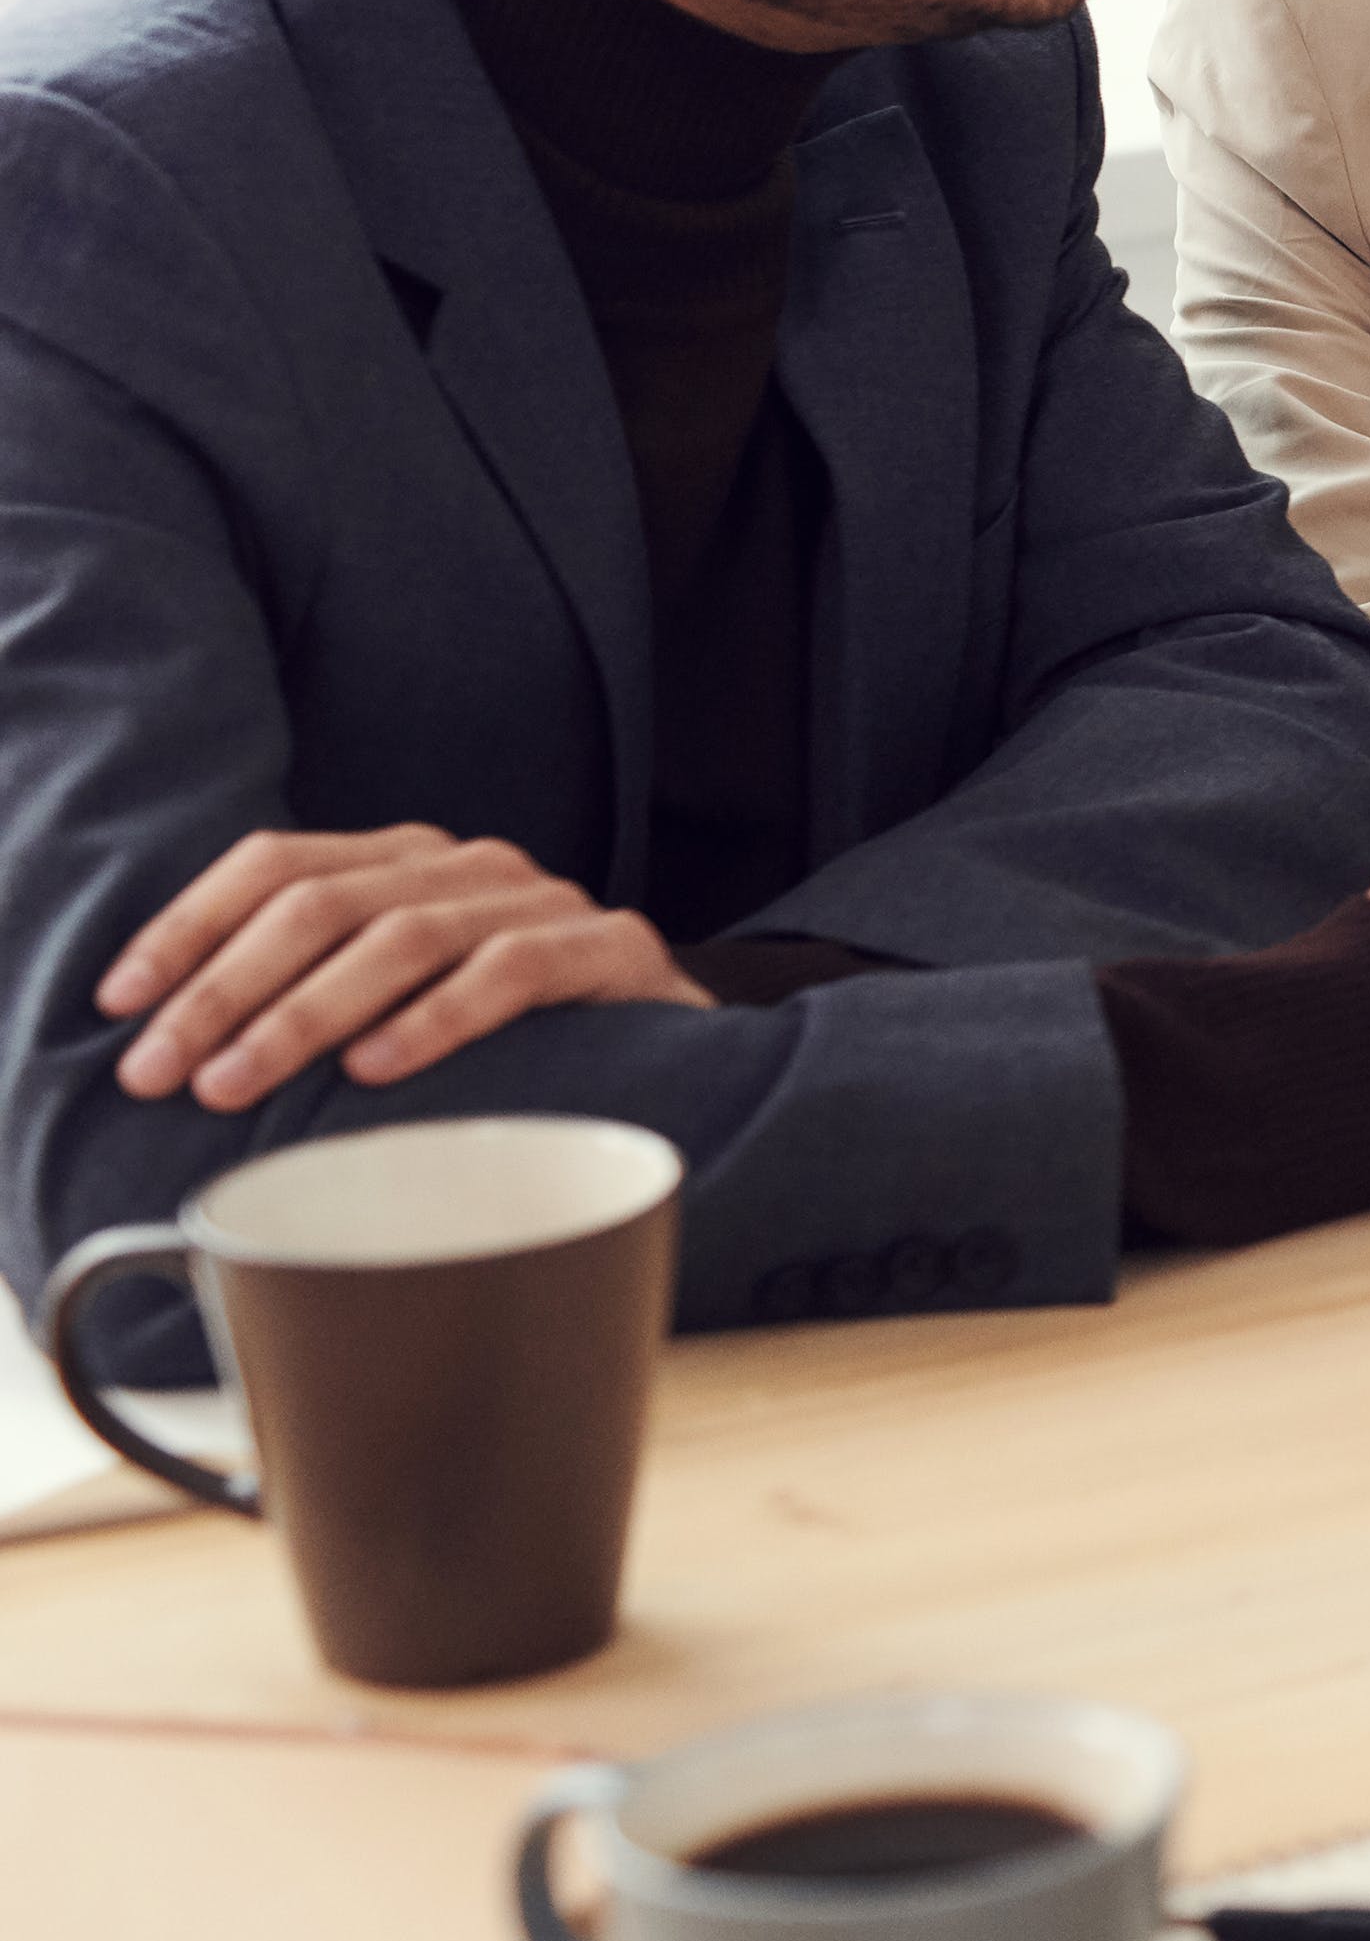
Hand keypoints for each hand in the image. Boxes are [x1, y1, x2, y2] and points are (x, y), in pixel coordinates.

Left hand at [95, 826, 708, 1110]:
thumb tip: (174, 1041)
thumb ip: (313, 990)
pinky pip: (512, 971)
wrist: (676, 1048)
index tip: (122, 1002)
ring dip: (306, 1014)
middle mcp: (468, 864)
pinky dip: (435, 1019)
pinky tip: (378, 1067)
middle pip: (323, 902)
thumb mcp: (397, 997)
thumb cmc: (510, 1036)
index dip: (187, 926)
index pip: (274, 862)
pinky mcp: (610, 948)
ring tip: (241, 1080)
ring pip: (404, 935)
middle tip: (166, 1069)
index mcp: (406, 859)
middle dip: (225, 989)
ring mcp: (544, 899)